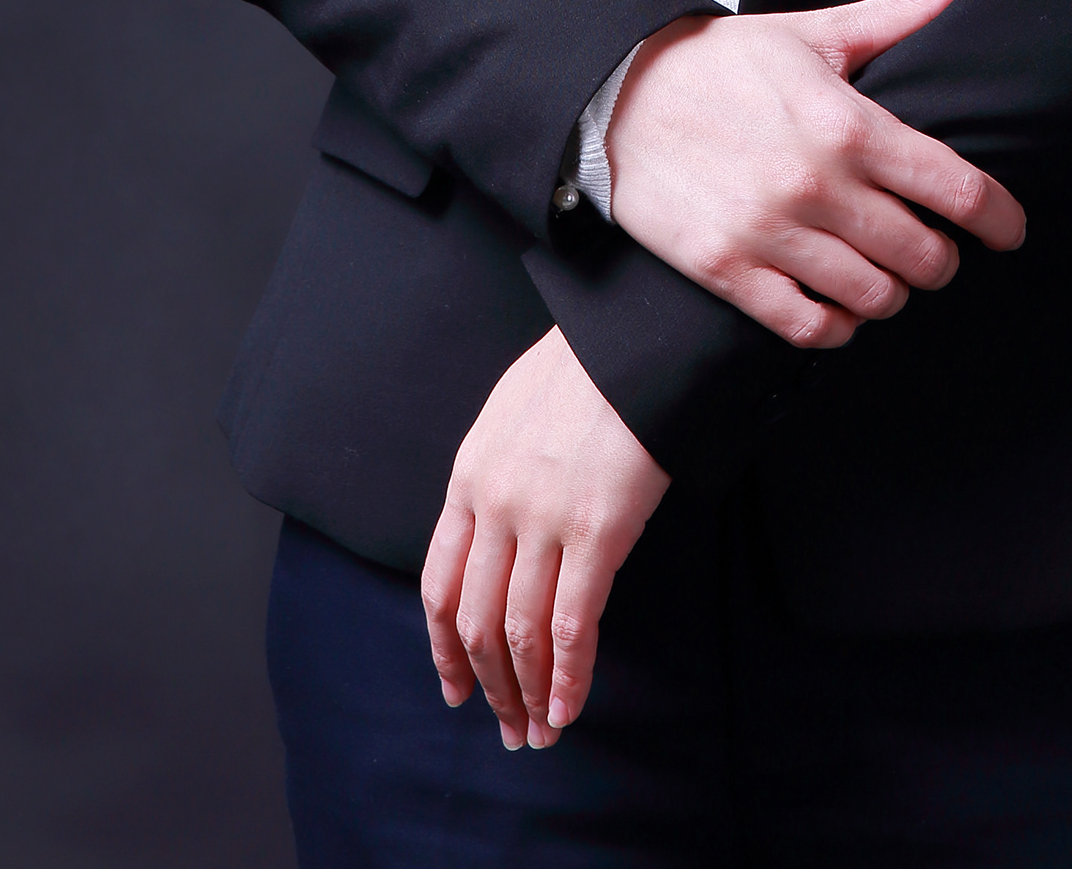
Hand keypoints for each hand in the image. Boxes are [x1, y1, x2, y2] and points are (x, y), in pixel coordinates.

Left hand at [421, 325, 669, 750]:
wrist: (633, 338)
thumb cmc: (583, 368)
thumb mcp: (511, 414)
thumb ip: (495, 475)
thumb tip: (497, 533)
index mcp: (468, 476)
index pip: (439, 584)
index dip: (444, 647)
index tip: (456, 688)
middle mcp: (494, 504)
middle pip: (476, 620)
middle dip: (489, 685)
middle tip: (506, 727)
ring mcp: (543, 519)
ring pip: (519, 632)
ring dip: (527, 693)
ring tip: (540, 732)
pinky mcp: (597, 530)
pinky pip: (571, 623)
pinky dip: (568, 676)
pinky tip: (570, 706)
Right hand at [605, 0, 1025, 348]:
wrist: (617, 92)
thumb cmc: (725, 62)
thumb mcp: (818, 30)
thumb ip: (907, 9)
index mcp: (849, 123)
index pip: (959, 190)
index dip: (1001, 219)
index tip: (1010, 230)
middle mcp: (817, 184)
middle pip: (927, 257)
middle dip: (942, 257)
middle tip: (933, 245)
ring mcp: (770, 233)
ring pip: (876, 298)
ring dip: (893, 291)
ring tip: (885, 271)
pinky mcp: (728, 270)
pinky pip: (811, 327)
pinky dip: (838, 324)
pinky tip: (838, 300)